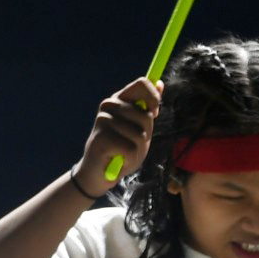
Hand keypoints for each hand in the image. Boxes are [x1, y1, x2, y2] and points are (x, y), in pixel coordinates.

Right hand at [73, 76, 160, 197]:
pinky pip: (131, 148)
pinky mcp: (101, 137)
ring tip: (124, 153)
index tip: (154, 112)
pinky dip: (130, 159)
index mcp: (119, 99)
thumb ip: (148, 108)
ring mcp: (103, 120)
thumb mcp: (140, 128)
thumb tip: (160, 84)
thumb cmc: (122, 150)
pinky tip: (119, 160)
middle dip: (146, 134)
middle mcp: (109, 105)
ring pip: (139, 134)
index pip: (141, 83)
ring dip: (137, 150)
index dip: (153, 97)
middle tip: (132, 144)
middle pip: (145, 115)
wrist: (98, 174)